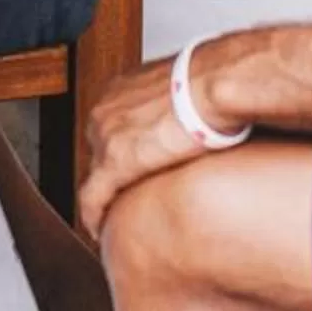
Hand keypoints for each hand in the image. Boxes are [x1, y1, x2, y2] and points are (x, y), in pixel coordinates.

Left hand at [76, 44, 244, 240]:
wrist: (217, 83)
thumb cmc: (215, 81)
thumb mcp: (189, 85)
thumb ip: (181, 101)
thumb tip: (202, 110)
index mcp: (124, 89)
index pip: (112, 125)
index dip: (121, 148)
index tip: (132, 165)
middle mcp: (108, 109)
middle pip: (99, 149)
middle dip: (110, 171)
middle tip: (127, 194)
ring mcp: (107, 135)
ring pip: (96, 174)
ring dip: (106, 194)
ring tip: (118, 214)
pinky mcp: (115, 163)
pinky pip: (93, 197)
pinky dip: (94, 214)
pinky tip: (99, 229)